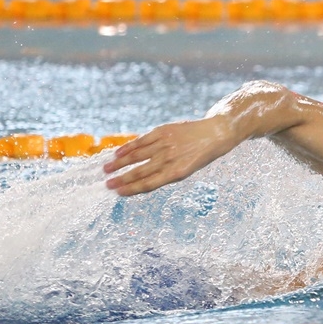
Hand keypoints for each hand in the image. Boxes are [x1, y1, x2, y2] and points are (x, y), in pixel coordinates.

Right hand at [103, 118, 236, 195]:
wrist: (216, 133)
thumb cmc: (200, 156)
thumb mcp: (187, 169)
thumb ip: (165, 174)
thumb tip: (140, 180)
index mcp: (177, 172)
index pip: (149, 184)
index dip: (132, 189)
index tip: (118, 193)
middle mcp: (170, 158)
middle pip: (140, 171)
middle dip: (122, 179)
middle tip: (107, 184)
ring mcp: (165, 144)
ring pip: (137, 155)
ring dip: (120, 163)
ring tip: (106, 169)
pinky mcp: (163, 131)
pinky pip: (142, 140)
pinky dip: (129, 147)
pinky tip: (118, 153)